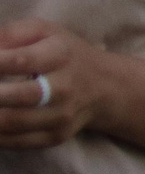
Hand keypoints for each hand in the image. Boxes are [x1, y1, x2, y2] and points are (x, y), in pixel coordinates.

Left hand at [0, 20, 113, 149]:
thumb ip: (10, 34)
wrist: (105, 87)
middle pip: (17, 96)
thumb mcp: (44, 32)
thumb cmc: (65, 54)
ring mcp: (60, 116)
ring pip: (11, 124)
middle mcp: (64, 87)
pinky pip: (14, 142)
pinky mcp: (54, 137)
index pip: (20, 60)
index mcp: (60, 55)